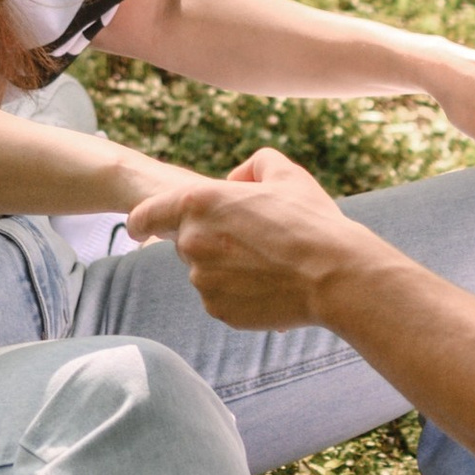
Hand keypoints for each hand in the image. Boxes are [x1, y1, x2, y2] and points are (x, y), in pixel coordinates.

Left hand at [126, 143, 358, 327]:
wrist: (334, 275)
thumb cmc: (310, 221)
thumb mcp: (284, 172)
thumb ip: (252, 165)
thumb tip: (237, 180)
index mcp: (198, 203)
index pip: (144, 216)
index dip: (141, 222)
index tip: (139, 229)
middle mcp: (191, 242)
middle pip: (183, 243)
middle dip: (208, 241)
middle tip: (250, 240)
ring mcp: (202, 280)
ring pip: (204, 272)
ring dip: (225, 267)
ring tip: (269, 263)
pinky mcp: (218, 309)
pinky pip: (220, 298)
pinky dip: (238, 293)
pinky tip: (270, 285)